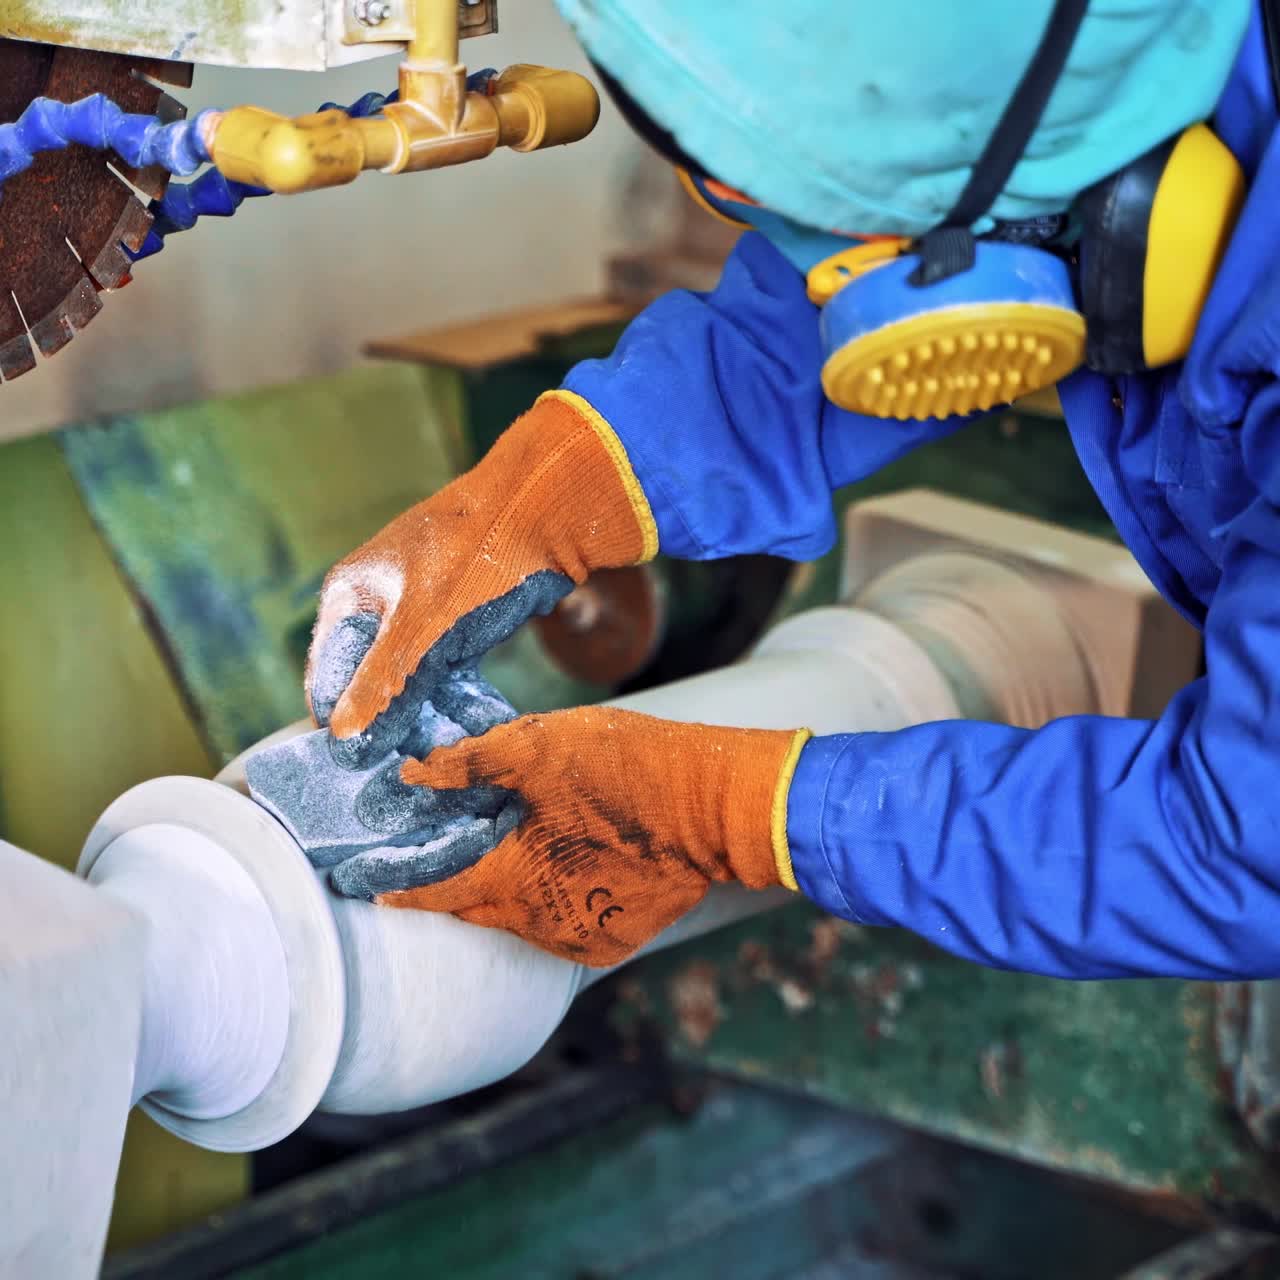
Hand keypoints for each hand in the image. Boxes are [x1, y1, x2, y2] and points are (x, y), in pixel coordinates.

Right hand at [306, 391, 656, 767]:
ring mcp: (420, 614)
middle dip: (400, 727)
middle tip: (427, 766)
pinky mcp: (458, 623)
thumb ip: (386, 684)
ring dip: (439, 720)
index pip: (329, 680)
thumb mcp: (428, 626)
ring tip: (464, 753)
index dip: (347, 726)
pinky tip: (488, 727)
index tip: (370, 770)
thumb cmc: (481, 555)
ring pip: (416, 686)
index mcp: (351, 596)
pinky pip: (450, 675)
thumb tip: (342, 741)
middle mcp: (377, 606)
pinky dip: (466, 700)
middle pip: (374, 687)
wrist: (552, 507)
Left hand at [328, 706, 810, 966]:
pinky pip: (560, 919)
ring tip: (502, 847)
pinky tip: (554, 860)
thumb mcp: (542, 746)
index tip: (358, 882)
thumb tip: (415, 772)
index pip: (433, 892)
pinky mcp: (615, 933)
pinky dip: (545, 895)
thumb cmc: (630, 769)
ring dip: (501, 888)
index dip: (394, 885)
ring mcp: (580, 934)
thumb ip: (471, 762)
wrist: (719, 806)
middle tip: (434, 851)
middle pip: (474, 908)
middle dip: (450, 883)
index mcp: (513, 878)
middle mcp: (540, 921)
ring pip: (517, 916)